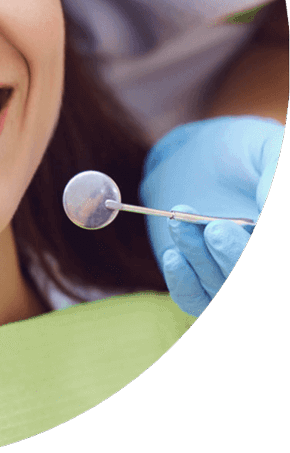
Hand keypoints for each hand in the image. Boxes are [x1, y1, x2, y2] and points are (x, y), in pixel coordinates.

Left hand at [139, 116, 281, 315]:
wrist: (199, 155)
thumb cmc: (243, 150)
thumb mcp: (269, 149)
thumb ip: (274, 172)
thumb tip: (265, 206)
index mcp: (288, 244)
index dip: (250, 250)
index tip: (242, 225)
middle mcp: (271, 265)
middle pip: (255, 284)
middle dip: (236, 259)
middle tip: (216, 229)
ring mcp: (234, 275)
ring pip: (224, 291)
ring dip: (202, 261)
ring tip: (182, 221)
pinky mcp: (204, 285)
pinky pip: (196, 303)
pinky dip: (184, 286)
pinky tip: (174, 256)